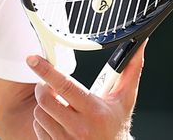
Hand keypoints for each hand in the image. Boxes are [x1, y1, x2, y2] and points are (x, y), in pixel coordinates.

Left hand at [26, 42, 145, 139]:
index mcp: (95, 111)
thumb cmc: (116, 125)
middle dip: (43, 88)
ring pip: (39, 114)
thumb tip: (139, 44)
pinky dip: (43, 121)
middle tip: (50, 86)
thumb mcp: (124, 100)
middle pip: (45, 100)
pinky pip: (37, 128)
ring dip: (44, 106)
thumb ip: (130, 70)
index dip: (46, 71)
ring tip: (59, 106)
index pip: (65, 86)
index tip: (32, 59)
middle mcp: (79, 128)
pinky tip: (57, 121)